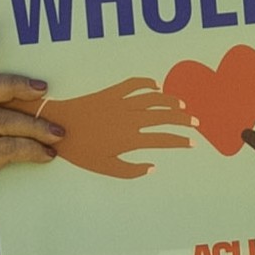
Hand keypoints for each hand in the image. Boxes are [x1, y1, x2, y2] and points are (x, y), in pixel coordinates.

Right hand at [0, 21, 60, 254]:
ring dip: (32, 124)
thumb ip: (11, 110)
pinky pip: (1, 148)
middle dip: (14, 85)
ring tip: (59, 132)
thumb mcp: (4, 134)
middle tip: (45, 89)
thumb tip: (48, 88)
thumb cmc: (5, 169)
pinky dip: (29, 148)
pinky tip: (47, 154)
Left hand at [38, 80, 194, 180]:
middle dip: (183, 119)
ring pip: (154, 98)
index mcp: (130, 138)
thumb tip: (152, 167)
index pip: (163, 139)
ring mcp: (121, 102)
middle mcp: (130, 118)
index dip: (180, 140)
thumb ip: (130, 170)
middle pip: (164, 116)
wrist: (59, 127)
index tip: (192, 142)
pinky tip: (156, 86)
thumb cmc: (81, 151)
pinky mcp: (112, 92)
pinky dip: (148, 83)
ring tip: (181, 106)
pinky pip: (134, 84)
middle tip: (195, 122)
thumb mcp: (105, 168)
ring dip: (170, 101)